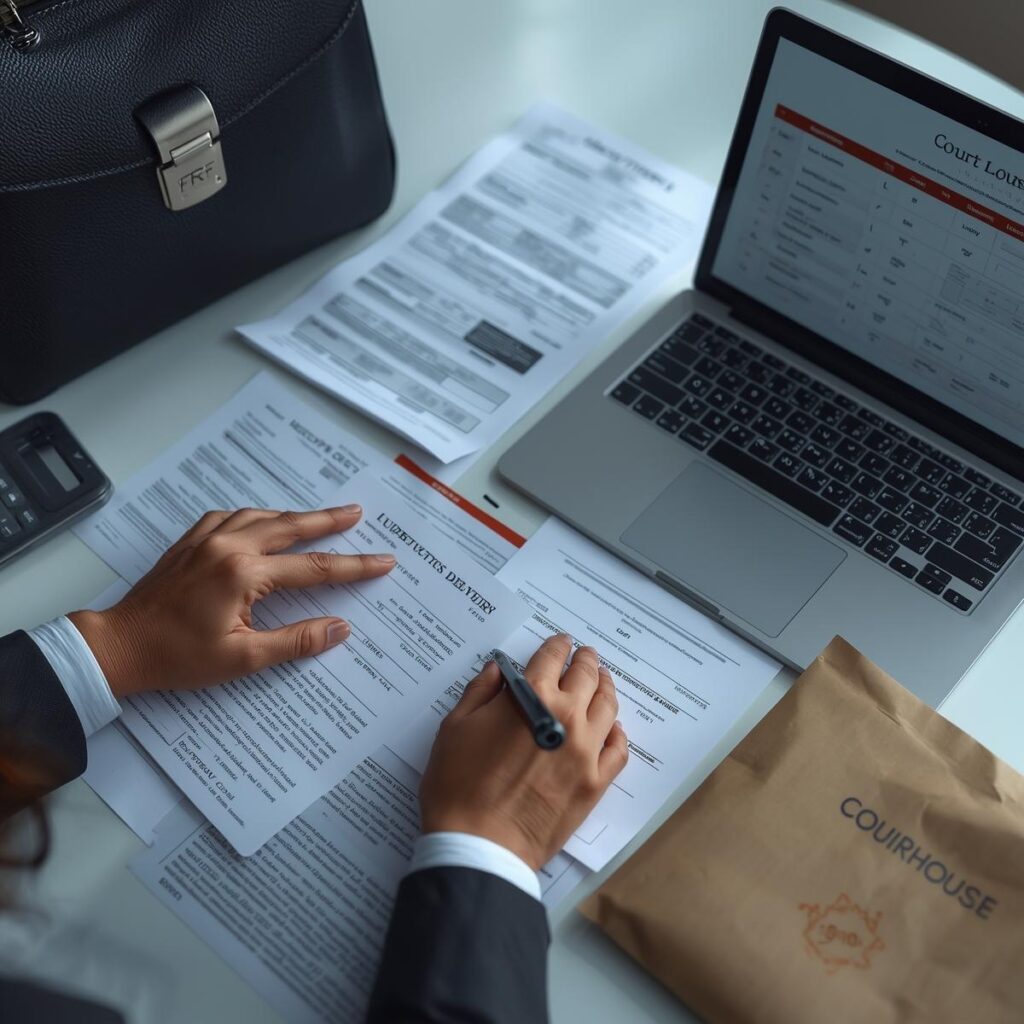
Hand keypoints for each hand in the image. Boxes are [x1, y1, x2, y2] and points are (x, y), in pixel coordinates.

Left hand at [69, 505, 395, 697]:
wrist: (120, 645)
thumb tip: (339, 628)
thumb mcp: (242, 659)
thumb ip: (295, 641)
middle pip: (291, 527)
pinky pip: (230, 517)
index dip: (353, 567)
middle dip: (329, 520)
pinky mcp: (189, 542)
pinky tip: (262, 520)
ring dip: (294, 515)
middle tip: (357, 512)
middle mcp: (228, 546)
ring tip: (320, 516)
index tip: (383, 561)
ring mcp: (206, 539)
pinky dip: (254, 516)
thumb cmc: (178, 657)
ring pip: (261, 516)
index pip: (314, 569)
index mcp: (244, 574)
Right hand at [419, 634, 628, 869]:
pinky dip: (617, 733)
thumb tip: (498, 671)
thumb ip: (480, 692)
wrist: (479, 844)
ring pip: (608, 707)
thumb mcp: (455, 728)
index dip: (556, 645)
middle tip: (585, 654)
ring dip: (605, 687)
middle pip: (585, 676)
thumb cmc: (458, 786)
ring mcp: (586, 751)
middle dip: (585, 660)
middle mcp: (566, 717)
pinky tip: (612, 728)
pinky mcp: (596, 783)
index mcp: (531, 698)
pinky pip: (618, 749)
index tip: (560, 641)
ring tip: (602, 681)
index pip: (550, 659)